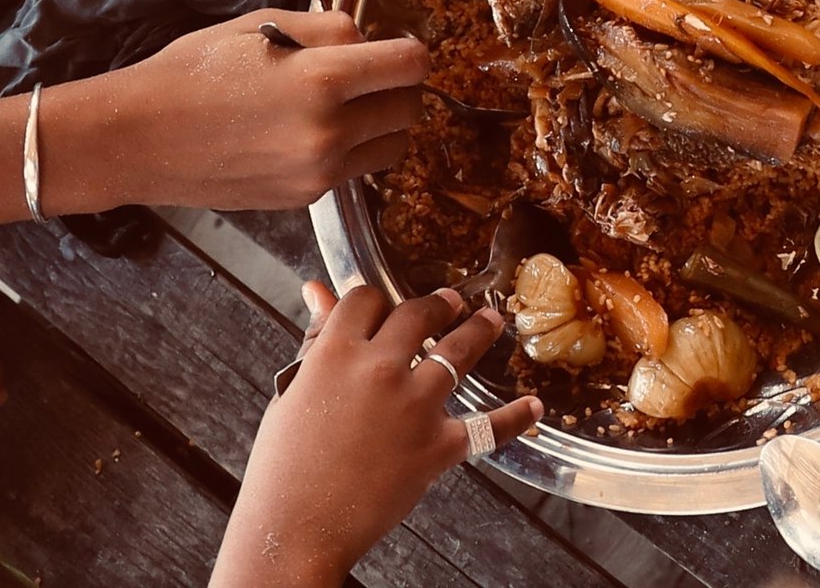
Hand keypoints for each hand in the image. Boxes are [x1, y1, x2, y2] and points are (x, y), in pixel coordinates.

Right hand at [75, 10, 428, 211]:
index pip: (411, 64)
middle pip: (411, 107)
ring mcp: (319, 172)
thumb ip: (329, 29)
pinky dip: (352, 150)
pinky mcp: (306, 198)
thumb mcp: (261, 25)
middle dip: (398, 85)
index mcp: (322, 80)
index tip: (395, 47)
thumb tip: (370, 39)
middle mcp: (330, 131)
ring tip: (346, 104)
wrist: (138, 139)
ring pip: (394, 145)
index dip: (409, 50)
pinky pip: (356, 170)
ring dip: (383, 122)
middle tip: (368, 73)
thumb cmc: (192, 71)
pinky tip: (313, 131)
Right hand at [213, 284, 543, 585]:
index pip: (367, 299)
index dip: (378, 297)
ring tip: (491, 321)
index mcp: (336, 352)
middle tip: (451, 302)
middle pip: (418, 313)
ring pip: (459, 351)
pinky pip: (489, 427)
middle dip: (438, 303)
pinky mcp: (438, 446)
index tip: (385, 303)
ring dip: (480, 331)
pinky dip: (516, 418)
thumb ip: (316, 341)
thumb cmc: (284, 465)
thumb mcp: (292, 391)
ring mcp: (414, 406)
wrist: (295, 527)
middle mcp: (380, 369)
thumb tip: (318, 292)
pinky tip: (534, 407)